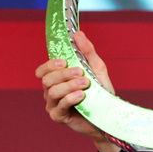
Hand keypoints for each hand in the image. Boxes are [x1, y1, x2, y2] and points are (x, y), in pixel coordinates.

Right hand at [35, 30, 119, 151]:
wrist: (109, 118)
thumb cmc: (101, 95)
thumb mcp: (97, 70)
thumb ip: (87, 52)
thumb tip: (78, 34)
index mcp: (57, 80)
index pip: (43, 70)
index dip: (50, 65)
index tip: (64, 61)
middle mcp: (51, 92)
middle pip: (46, 79)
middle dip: (63, 74)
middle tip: (81, 72)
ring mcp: (53, 105)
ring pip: (52, 91)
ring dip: (69, 85)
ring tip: (85, 84)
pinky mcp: (59, 117)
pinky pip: (59, 105)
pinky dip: (70, 98)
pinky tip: (81, 95)